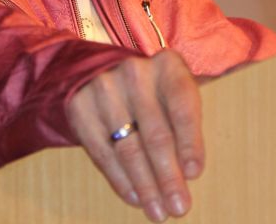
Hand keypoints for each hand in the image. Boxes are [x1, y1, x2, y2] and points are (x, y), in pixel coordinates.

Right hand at [67, 50, 202, 221]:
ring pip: (129, 147)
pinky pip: (103, 152)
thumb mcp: (174, 99)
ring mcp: (104, 88)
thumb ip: (184, 129)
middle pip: (155, 132)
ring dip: (145, 185)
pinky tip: (133, 197)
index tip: (194, 174)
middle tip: (179, 207)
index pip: (183, 106)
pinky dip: (120, 179)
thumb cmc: (154, 94)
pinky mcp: (80, 106)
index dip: (190, 142)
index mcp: (167, 66)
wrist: (103, 74)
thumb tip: (187, 175)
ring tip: (158, 210)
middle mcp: (134, 71)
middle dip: (169, 176)